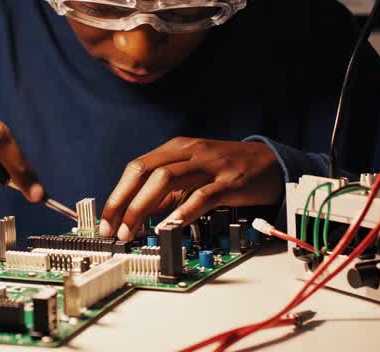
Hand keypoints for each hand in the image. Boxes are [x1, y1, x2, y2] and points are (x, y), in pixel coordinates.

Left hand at [98, 137, 282, 240]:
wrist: (273, 161)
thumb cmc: (230, 168)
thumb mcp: (195, 174)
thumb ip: (170, 191)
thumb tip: (143, 213)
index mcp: (177, 148)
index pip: (137, 167)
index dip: (118, 194)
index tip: (106, 219)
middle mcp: (190, 152)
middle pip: (146, 171)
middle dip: (124, 201)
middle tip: (113, 229)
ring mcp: (210, 165)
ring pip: (167, 179)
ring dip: (144, 207)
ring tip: (133, 231)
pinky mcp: (231, 182)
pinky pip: (203, 195)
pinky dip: (184, 209)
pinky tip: (171, 224)